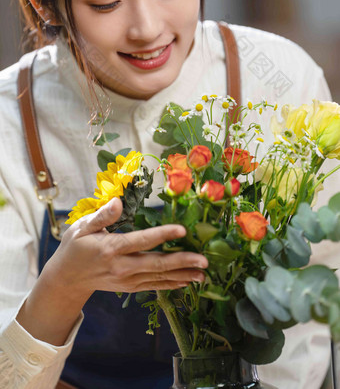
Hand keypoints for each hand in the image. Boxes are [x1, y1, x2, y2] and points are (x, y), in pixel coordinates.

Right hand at [47, 197, 207, 296]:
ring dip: (183, 275)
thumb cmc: (75, 248)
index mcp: (111, 248)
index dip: (163, 235)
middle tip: (204, 260)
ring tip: (203, 273)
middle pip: (156, 264)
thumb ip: (102, 215)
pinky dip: (172, 284)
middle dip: (182, 262)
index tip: (182, 230)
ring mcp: (127, 280)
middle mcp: (122, 266)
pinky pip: (154, 286)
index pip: (141, 241)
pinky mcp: (130, 287)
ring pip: (159, 277)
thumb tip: (119, 202)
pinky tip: (187, 281)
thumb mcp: (82, 227)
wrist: (67, 280)